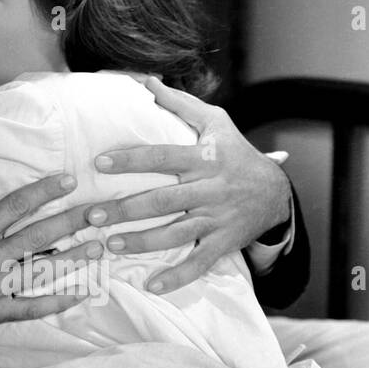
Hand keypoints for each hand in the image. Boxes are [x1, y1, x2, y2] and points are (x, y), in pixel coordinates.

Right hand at [0, 151, 104, 327]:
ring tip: (99, 247)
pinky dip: (56, 303)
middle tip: (100, 211)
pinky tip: (81, 294)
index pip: (16, 208)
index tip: (69, 180)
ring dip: (72, 260)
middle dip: (71, 222)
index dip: (44, 191)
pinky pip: (29, 309)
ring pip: (40, 272)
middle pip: (37, 238)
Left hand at [85, 76, 291, 293]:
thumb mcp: (215, 122)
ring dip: (142, 242)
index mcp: (203, 158)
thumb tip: (146, 82)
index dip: (131, 160)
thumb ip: (180, 104)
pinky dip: (178, 276)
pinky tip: (153, 285)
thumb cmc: (236, 152)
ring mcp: (216, 219)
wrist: (277, 193)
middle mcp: (209, 189)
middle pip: (163, 200)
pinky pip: (200, 263)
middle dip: (126, 209)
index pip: (162, 157)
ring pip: (176, 233)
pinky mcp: (223, 243)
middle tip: (91, 215)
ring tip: (111, 244)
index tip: (99, 163)